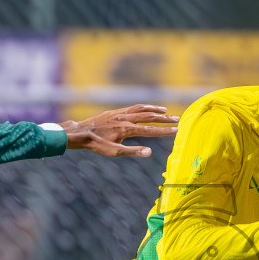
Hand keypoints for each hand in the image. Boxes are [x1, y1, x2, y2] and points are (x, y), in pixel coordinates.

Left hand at [59, 104, 177, 157]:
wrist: (80, 133)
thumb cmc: (96, 145)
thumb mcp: (114, 152)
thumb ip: (133, 151)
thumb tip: (150, 152)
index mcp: (127, 129)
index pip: (150, 130)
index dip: (164, 131)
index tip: (176, 130)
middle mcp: (125, 118)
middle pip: (149, 117)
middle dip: (164, 118)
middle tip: (177, 119)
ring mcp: (120, 113)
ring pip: (141, 109)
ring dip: (154, 109)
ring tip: (165, 110)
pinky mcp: (115, 112)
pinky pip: (132, 107)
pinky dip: (143, 107)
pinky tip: (145, 109)